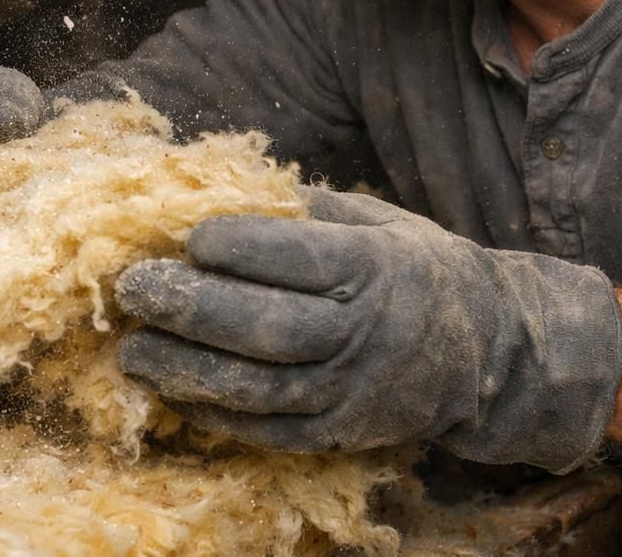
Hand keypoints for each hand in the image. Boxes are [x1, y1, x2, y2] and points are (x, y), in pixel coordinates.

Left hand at [115, 188, 621, 470]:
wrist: (489, 352)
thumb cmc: (419, 269)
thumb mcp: (381, 221)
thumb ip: (310, 210)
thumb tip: (227, 187)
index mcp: (376, 267)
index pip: (298, 259)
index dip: (237, 247)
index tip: (188, 235)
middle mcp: (365, 332)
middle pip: (266, 326)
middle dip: (190, 307)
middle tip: (133, 288)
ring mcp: (352, 391)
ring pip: (257, 386)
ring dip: (185, 369)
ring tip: (132, 349)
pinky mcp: (340, 434)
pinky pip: (266, 428)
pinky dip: (213, 412)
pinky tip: (170, 389)